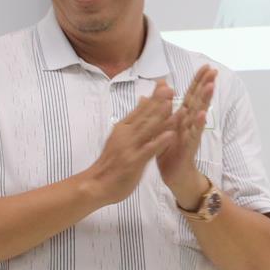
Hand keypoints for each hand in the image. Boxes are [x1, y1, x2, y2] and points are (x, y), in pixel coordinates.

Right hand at [86, 80, 174, 205]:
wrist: (96, 185)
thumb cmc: (111, 162)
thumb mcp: (120, 137)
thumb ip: (133, 121)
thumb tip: (143, 101)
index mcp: (123, 128)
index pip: (140, 110)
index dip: (153, 97)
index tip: (164, 84)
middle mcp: (126, 135)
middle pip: (144, 116)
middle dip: (158, 102)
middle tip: (170, 88)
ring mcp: (129, 148)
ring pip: (147, 130)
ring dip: (161, 117)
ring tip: (173, 105)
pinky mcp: (133, 162)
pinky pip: (149, 150)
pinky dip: (160, 142)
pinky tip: (171, 135)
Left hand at [157, 64, 216, 206]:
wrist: (174, 175)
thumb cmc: (170, 150)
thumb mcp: (164, 126)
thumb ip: (164, 106)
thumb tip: (161, 88)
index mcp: (183, 117)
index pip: (192, 95)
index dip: (198, 81)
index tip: (206, 66)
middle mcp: (190, 123)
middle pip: (199, 101)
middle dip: (206, 85)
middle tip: (214, 71)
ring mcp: (191, 134)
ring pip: (199, 115)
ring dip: (205, 100)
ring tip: (211, 87)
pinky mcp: (189, 147)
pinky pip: (194, 134)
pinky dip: (199, 124)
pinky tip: (203, 114)